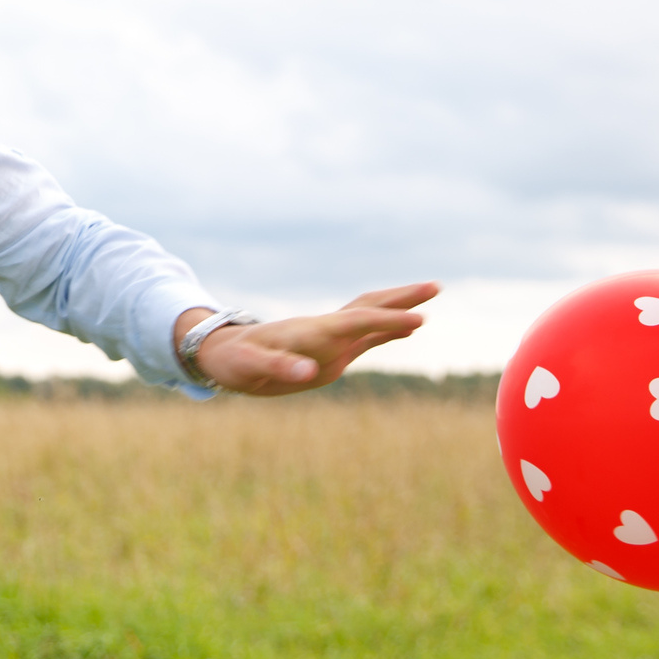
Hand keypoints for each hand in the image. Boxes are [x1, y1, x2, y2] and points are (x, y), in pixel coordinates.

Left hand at [185, 282, 437, 396]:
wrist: (222, 354)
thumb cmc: (233, 361)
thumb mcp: (248, 367)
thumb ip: (276, 367)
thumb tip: (307, 372)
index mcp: (309, 333)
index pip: (356, 322)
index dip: (386, 321)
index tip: (418, 320)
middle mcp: (323, 330)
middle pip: (368, 307)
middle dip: (401, 299)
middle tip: (436, 286)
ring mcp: (327, 337)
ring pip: (369, 315)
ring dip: (398, 307)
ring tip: (429, 299)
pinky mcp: (328, 349)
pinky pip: (365, 334)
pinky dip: (388, 328)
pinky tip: (407, 328)